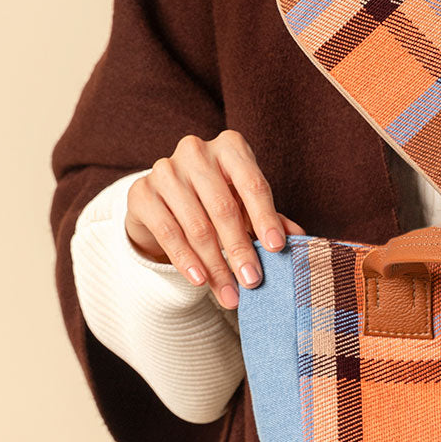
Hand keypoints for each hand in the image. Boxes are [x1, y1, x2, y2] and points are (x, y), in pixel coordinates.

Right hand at [124, 129, 304, 308]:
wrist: (166, 202)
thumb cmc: (218, 200)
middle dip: (240, 250)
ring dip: (216, 265)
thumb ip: (271, 220)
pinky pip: (168, 233)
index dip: (266, 218)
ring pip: (196, 226)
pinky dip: (186, 261)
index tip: (277, 249)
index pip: (253, 184)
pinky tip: (200, 281)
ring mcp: (165, 170)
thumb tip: (300, 239)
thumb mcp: (247, 206)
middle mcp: (196, 151)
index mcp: (230, 147)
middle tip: (253, 281)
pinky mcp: (141, 192)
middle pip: (224, 208)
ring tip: (230, 294)